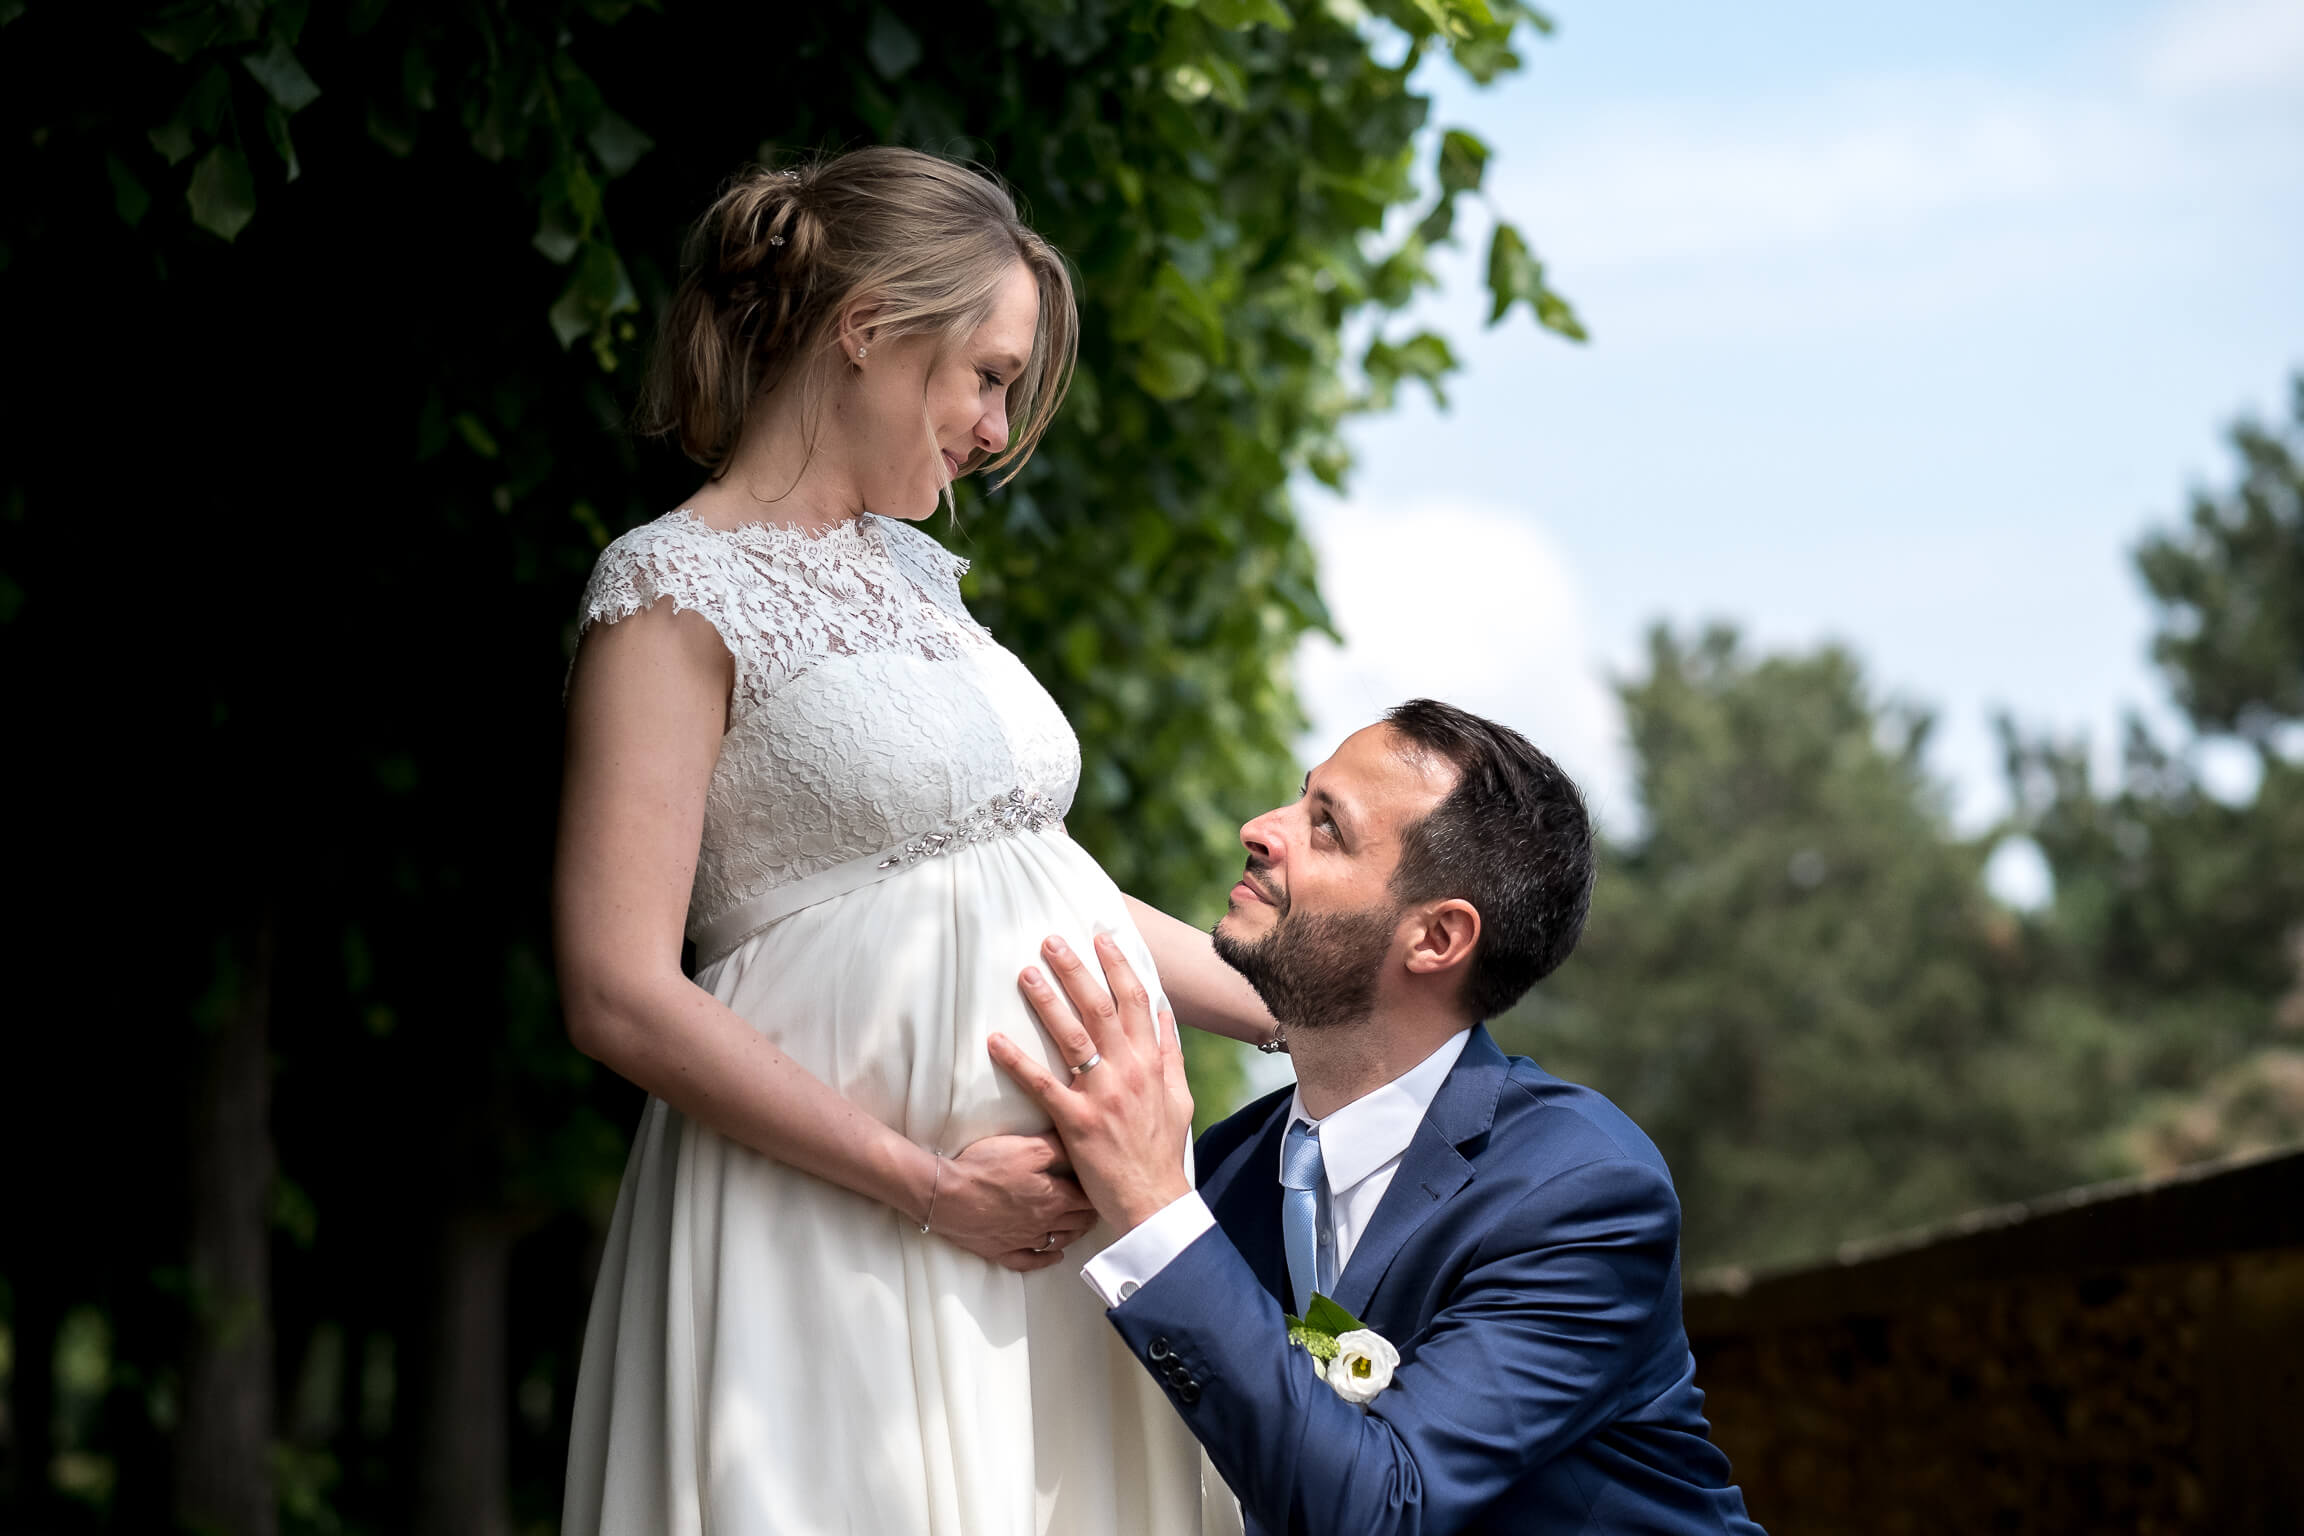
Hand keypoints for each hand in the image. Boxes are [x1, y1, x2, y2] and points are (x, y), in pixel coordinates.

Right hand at [929, 1132, 1100, 1271]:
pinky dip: (1045, 1261)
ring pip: (1058, 1242)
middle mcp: (1044, 1224)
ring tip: (1080, 1229)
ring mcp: (1023, 1241)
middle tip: (1097, 1208)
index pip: (1086, 1199)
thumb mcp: (1027, 1146)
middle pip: (1077, 1223)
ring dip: (1073, 1235)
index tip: (1104, 1188)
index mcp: (1054, 1198)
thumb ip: (1057, 1146)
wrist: (947, 1195)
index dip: (1097, 1193)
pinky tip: (1053, 1257)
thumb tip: (1080, 1144)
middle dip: (1089, 1215)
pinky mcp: (1001, 1251)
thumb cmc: (986, 1168)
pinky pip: (1030, 1262)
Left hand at [990, 933, 1195, 1233]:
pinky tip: (995, 1041)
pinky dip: (1018, 1061)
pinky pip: (1042, 1084)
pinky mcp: (1076, 1122)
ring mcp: (1102, 1095)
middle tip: (1049, 940)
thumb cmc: (1162, 1150)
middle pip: (1099, 1008)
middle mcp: (1129, 1071)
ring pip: (1071, 1037)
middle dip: (1075, 970)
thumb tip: (1165, 1014)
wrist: (1154, 1200)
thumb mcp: (1178, 1098)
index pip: (1136, 1000)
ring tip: (1025, 973)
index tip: (1099, 937)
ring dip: (1046, 1001)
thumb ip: (1170, 1053)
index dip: (1117, 965)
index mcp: (1152, 1062)